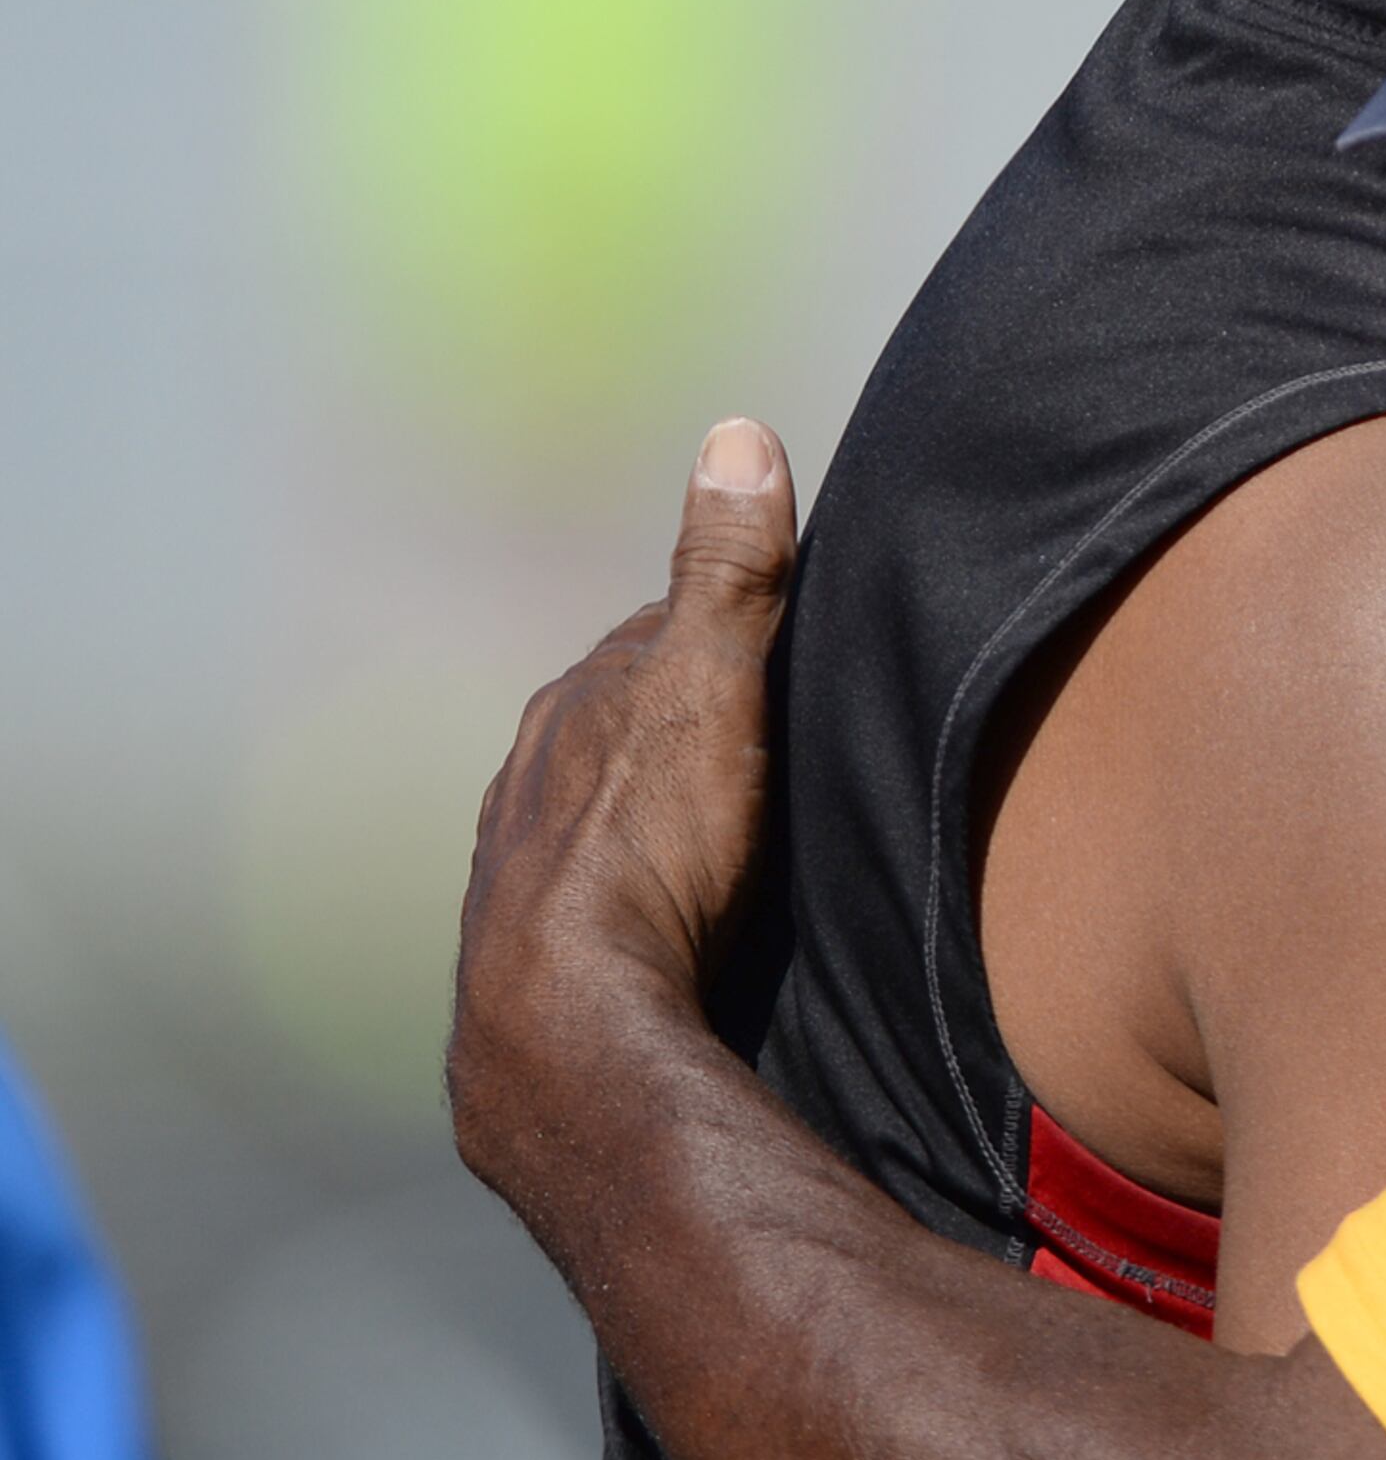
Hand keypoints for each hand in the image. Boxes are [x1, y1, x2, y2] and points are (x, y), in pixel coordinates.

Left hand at [449, 419, 797, 1192]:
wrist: (573, 1027)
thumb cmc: (651, 850)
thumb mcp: (714, 688)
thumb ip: (729, 573)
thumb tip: (735, 432)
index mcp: (575, 706)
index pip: (655, 637)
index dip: (724, 632)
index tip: (787, 639)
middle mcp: (532, 776)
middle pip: (623, 725)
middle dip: (684, 725)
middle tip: (774, 740)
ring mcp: (523, 867)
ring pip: (599, 812)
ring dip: (654, 815)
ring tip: (730, 837)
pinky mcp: (532, 953)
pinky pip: (593, 895)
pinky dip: (635, 891)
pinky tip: (673, 919)